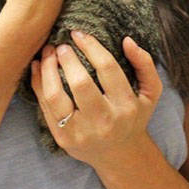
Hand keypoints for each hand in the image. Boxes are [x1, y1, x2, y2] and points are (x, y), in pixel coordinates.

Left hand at [30, 30, 162, 166]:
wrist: (119, 155)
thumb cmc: (133, 117)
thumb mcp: (150, 93)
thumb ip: (145, 64)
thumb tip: (127, 41)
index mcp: (126, 107)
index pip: (107, 69)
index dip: (91, 46)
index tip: (79, 33)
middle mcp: (104, 121)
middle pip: (80, 83)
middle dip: (67, 58)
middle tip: (61, 43)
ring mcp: (80, 132)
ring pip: (56, 95)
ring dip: (47, 68)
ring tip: (48, 52)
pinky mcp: (62, 138)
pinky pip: (45, 106)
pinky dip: (37, 83)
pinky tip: (37, 66)